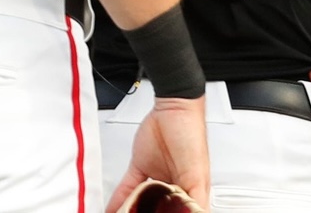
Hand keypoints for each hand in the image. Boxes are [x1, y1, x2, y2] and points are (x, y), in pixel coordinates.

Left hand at [106, 96, 210, 212]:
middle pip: (158, 207)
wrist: (173, 107)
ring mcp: (156, 175)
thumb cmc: (191, 133)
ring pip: (141, 199)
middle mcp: (172, 184)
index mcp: (189, 189)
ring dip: (132, 208)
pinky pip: (128, 186)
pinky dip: (119, 198)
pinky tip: (113, 208)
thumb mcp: (197, 174)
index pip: (179, 212)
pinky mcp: (141, 165)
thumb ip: (196, 198)